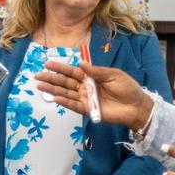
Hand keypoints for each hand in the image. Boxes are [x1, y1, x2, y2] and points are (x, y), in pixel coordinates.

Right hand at [35, 61, 152, 130]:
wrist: (137, 106)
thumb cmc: (127, 88)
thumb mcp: (113, 74)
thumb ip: (96, 71)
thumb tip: (80, 64)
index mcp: (91, 76)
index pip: (72, 72)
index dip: (60, 68)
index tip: (47, 63)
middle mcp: (86, 87)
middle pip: (65, 83)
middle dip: (51, 79)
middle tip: (37, 76)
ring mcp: (86, 99)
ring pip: (66, 94)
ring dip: (53, 91)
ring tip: (40, 87)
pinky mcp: (89, 110)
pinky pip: (74, 106)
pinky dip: (65, 103)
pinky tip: (55, 99)